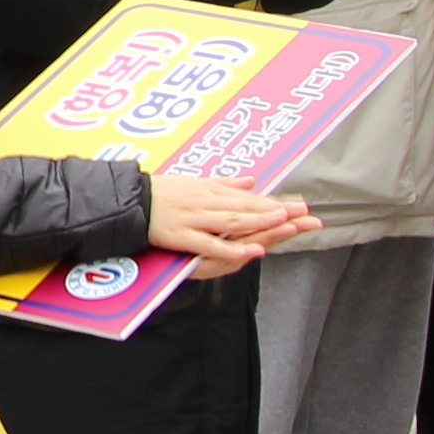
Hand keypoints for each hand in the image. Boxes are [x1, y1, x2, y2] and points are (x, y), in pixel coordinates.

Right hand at [144, 170, 317, 265]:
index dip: (276, 202)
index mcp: (211, 190)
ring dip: (260, 221)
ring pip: (234, 222)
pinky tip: (251, 251)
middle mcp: (207, 202)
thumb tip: (251, 182)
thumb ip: (224, 184)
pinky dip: (232, 249)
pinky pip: (211, 245)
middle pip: (248, 208)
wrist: (128, 200)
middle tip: (305, 214)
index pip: (250, 198)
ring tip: (285, 222)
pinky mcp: (182, 236)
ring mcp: (195, 219)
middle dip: (278, 211)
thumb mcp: (195, 181)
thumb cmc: (160, 191)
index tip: (301, 206)